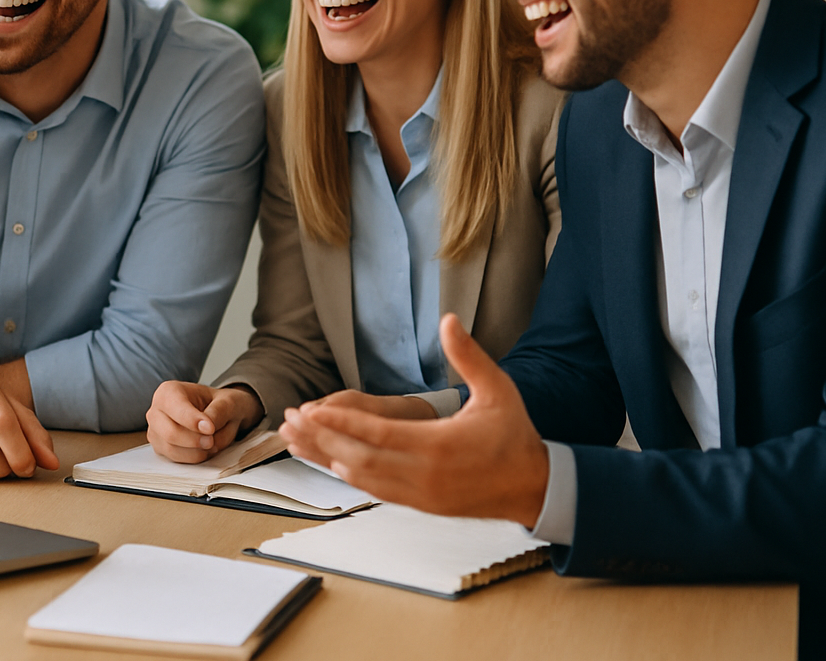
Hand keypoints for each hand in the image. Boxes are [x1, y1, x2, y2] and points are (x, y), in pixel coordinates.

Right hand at [146, 381, 262, 462]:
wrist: (217, 414)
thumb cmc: (219, 405)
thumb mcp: (228, 401)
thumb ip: (219, 411)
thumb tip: (207, 429)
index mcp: (169, 391)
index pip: (176, 408)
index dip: (193, 421)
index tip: (210, 429)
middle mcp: (157, 410)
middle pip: (170, 433)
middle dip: (194, 440)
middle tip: (212, 441)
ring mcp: (155, 430)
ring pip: (171, 449)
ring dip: (196, 451)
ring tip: (211, 444)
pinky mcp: (160, 447)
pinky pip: (174, 459)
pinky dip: (193, 458)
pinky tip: (204, 450)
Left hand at [279, 314, 549, 526]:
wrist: (533, 486)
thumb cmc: (513, 435)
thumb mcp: (497, 390)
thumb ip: (469, 355)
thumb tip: (449, 320)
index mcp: (440, 445)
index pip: (378, 434)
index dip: (341, 422)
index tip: (312, 410)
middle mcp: (425, 475)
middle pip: (360, 458)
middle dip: (323, 439)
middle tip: (292, 422)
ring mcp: (422, 495)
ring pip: (363, 478)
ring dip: (328, 458)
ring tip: (300, 441)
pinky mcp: (421, 506)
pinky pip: (377, 491)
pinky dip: (350, 476)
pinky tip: (332, 461)